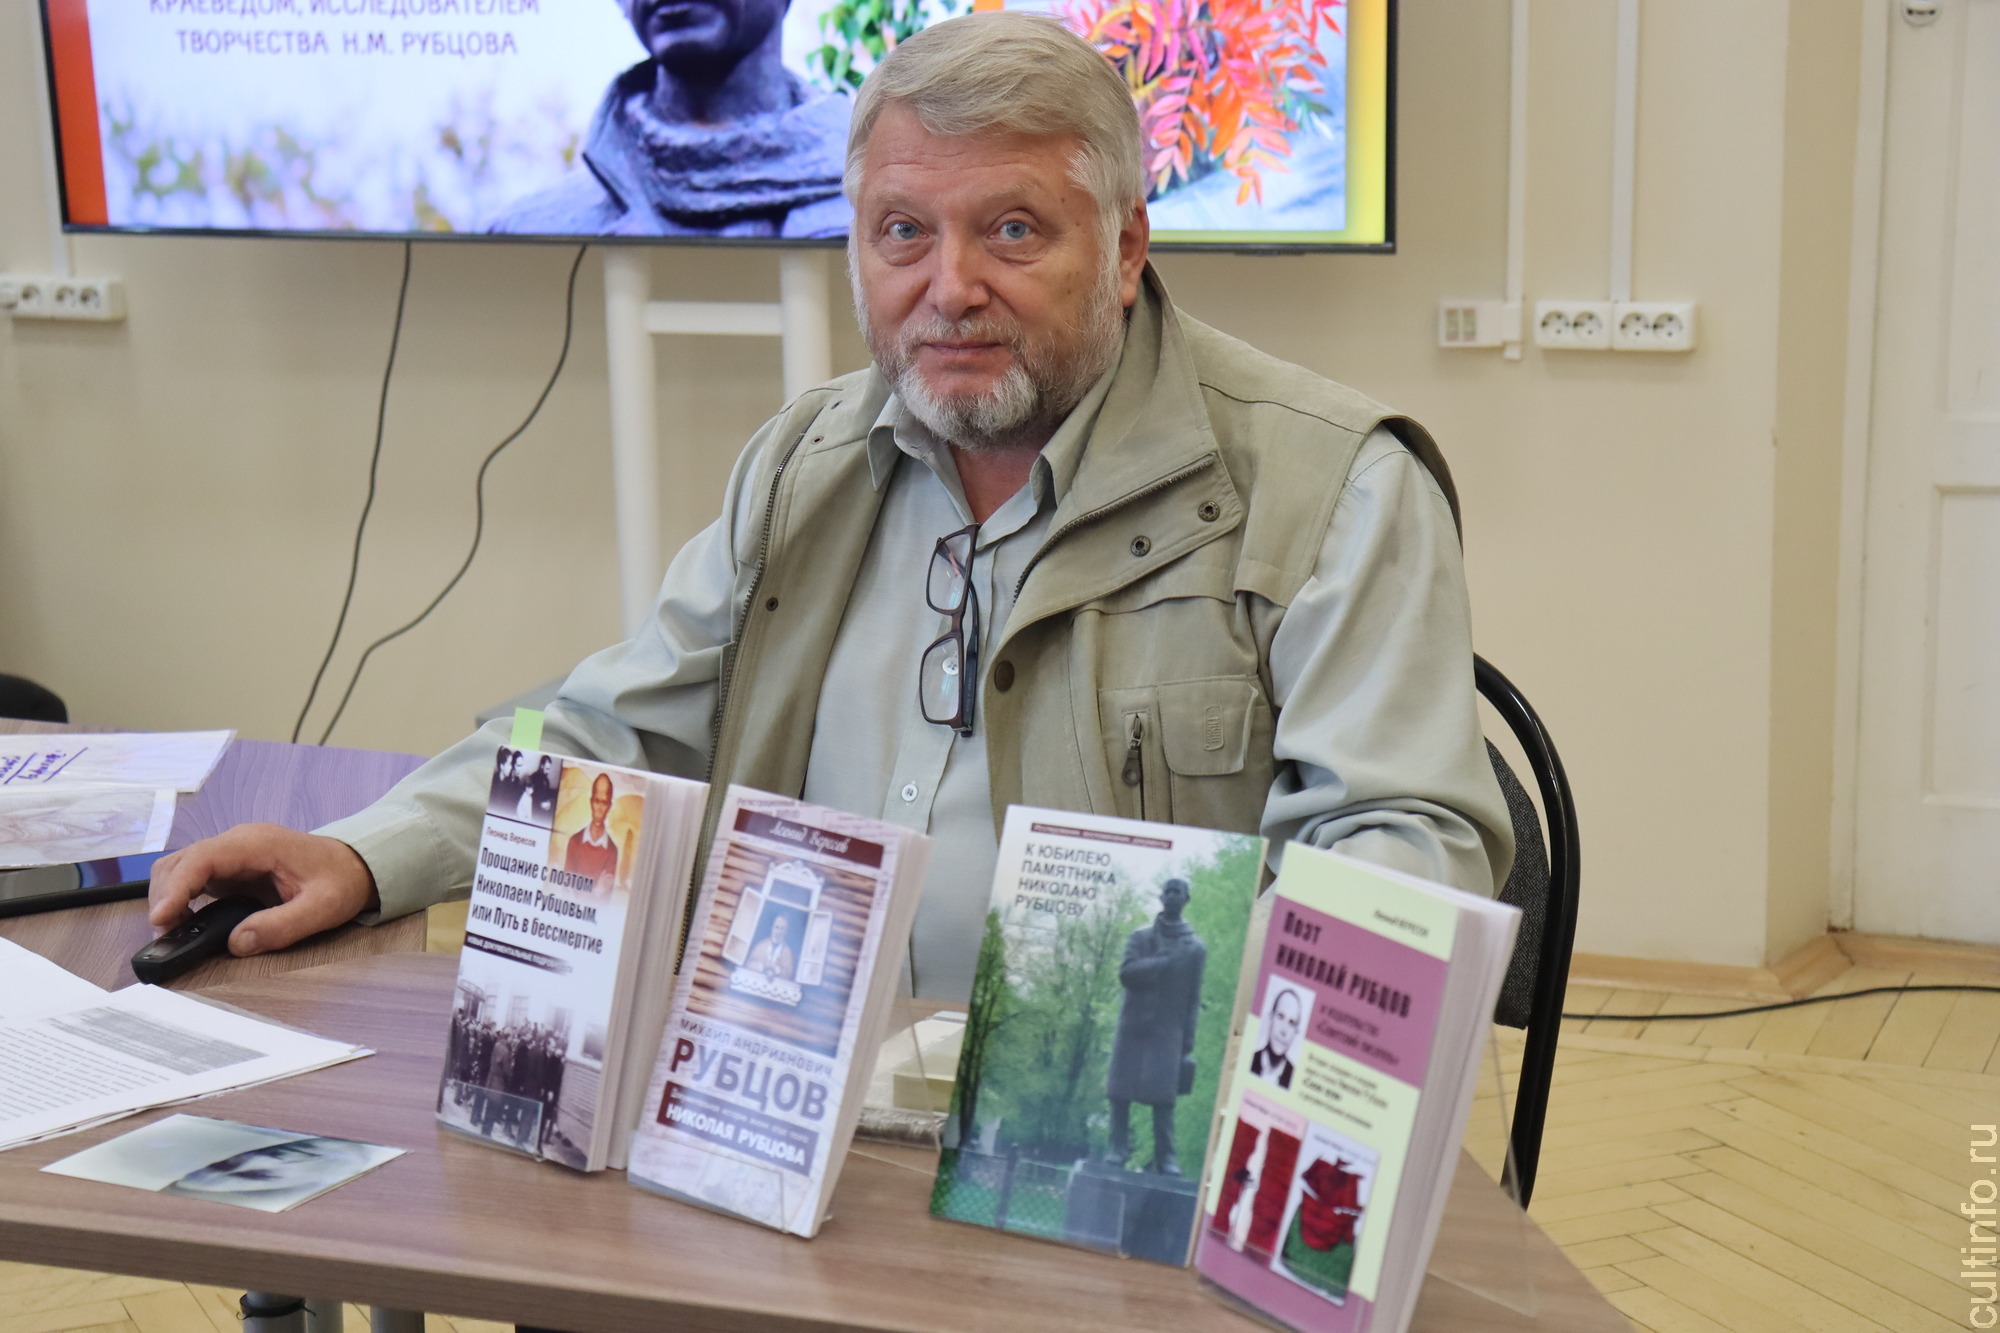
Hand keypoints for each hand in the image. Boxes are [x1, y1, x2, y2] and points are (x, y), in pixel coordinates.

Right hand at [147, 823, 378, 956]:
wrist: (357, 866)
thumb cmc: (342, 881)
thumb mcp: (323, 908)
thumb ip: (282, 926)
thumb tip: (237, 943)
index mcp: (257, 844)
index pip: (201, 859)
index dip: (176, 889)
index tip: (160, 919)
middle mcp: (238, 843)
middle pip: (180, 862)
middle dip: (165, 898)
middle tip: (165, 937)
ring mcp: (232, 854)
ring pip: (180, 869)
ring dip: (168, 899)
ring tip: (171, 933)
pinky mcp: (231, 868)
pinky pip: (193, 879)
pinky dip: (180, 900)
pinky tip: (184, 923)